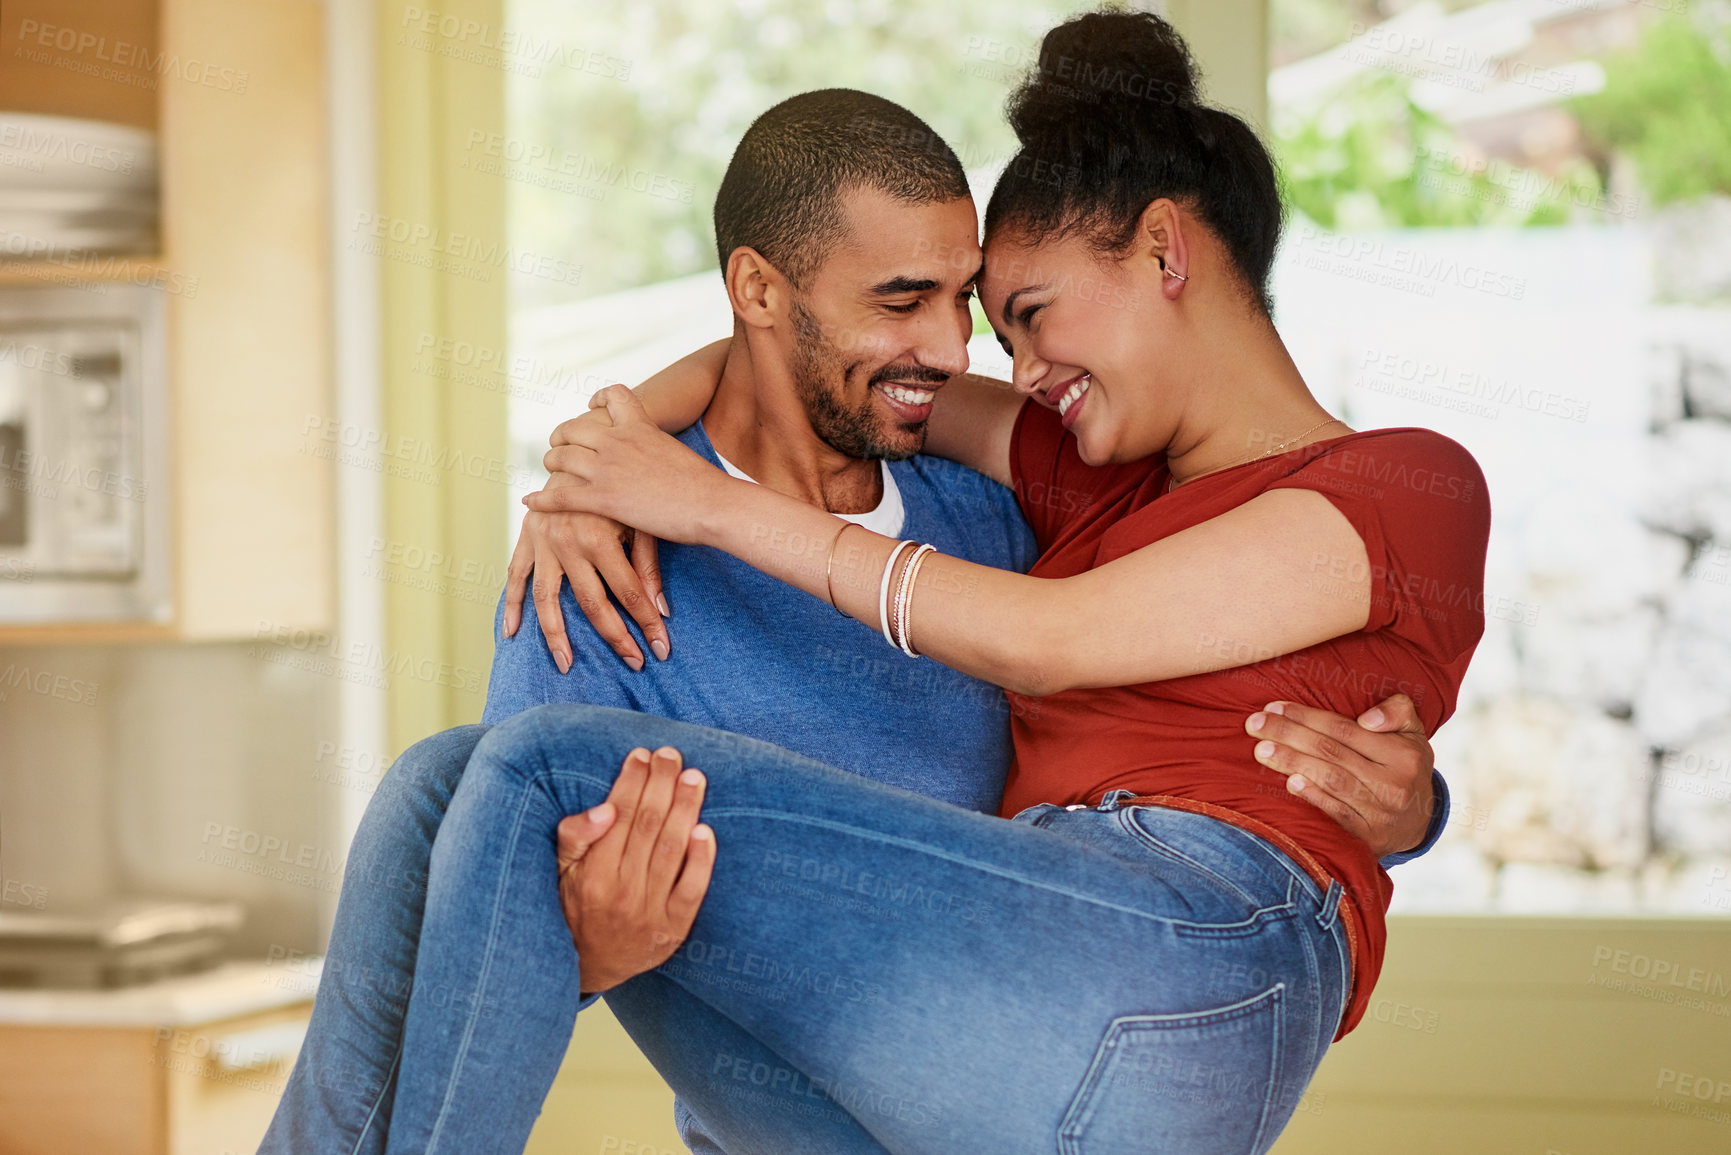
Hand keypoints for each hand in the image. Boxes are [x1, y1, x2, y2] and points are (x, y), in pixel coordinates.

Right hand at [503, 468, 670, 673]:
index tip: (661, 649)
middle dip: (616, 637)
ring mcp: (544, 542)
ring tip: (566, 665)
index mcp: (599, 536)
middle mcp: (568, 542)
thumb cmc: (623, 488)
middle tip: (634, 663)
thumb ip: (648, 565)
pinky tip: (511, 633)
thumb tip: (661, 610)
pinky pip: (516, 577)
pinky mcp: (527, 539)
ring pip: (548, 600)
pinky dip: (512, 605)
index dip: (647, 623)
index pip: (629, 592)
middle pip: (592, 604)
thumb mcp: (640, 520)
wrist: (586, 449)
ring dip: (556, 635)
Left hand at [524, 385, 726, 543]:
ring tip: (550, 472)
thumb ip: (660, 450)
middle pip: (574, 428)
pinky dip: (541, 498)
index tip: (592, 407)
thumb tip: (662, 460)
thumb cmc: (706, 486)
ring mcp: (608, 468)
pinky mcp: (603, 497)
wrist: (713, 504)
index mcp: (641, 426)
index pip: (612, 397)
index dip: (598, 399)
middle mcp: (619, 441)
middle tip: (558, 447)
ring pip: (560, 458)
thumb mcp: (680, 453)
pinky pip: (559, 494)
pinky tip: (531, 502)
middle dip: (561, 437)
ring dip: (551, 464)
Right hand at [556, 746, 715, 995]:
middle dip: (661, 784)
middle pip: (648, 826)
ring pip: (672, 849)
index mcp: (591, 876)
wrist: (591, 966)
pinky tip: (707, 829)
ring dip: (685, 809)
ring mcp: (650, 912)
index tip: (641, 755)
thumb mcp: (559, 873)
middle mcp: (622, 893)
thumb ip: (575, 837)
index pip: (619, 817)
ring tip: (694, 777)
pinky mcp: (674, 928)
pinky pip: (692, 888)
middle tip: (671, 755)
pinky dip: (702, 859)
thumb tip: (605, 809)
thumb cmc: (574, 907)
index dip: (632, 782)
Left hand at [1245, 693, 1434, 857]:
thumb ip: (1398, 712)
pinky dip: (1313, 797)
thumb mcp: (1413, 734)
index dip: (1307, 716)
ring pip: (1331, 780)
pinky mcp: (1369, 836)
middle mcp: (1393, 784)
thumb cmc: (1405, 768)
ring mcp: (1381, 812)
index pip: (1345, 729)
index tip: (1275, 707)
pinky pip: (1337, 813)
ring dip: (1292, 763)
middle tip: (1255, 724)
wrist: (1419, 822)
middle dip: (1289, 735)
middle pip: (1331, 753)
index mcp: (1403, 754)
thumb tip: (1367, 718)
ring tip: (1262, 750)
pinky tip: (1290, 783)